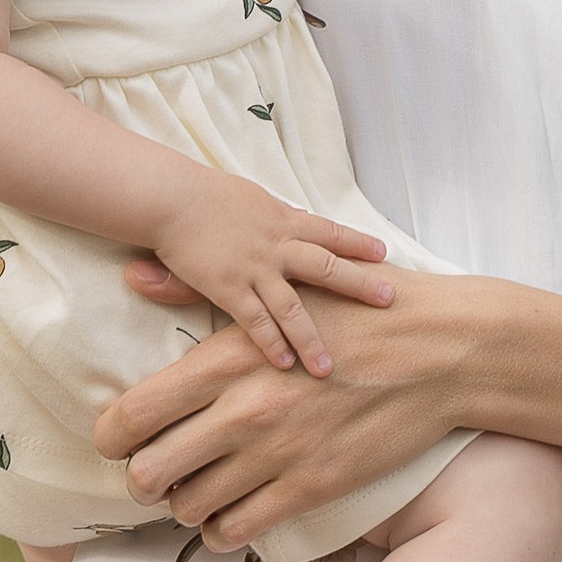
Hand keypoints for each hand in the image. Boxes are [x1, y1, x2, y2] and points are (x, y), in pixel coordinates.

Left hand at [93, 275, 495, 554]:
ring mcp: (277, 453)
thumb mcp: (279, 289)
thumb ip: (195, 289)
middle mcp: (243, 409)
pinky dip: (223, 529)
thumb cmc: (360, 311)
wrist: (440, 350)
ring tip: (200, 487)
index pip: (131, 415)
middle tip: (157, 472)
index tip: (119, 441)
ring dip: (185, 504)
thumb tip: (135, 276)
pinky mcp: (312, 486)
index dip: (110, 437)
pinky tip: (233, 512)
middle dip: (142, 479)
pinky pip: (237, 531)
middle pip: (147, 473)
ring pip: (188, 508)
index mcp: (228, 356)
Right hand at [146, 176, 394, 377]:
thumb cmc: (206, 193)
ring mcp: (255, 269)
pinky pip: (255, 322)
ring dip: (312, 338)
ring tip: (328, 367)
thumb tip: (293, 217)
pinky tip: (285, 363)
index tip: (384, 254)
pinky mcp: (229, 288)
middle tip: (388, 300)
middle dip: (360, 285)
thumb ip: (275, 215)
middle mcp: (277, 245)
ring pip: (293, 308)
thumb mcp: (252, 198)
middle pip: (328, 268)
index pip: (330, 232)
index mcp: (283, 219)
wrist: (173, 198)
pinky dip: (272, 343)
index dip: (358, 243)